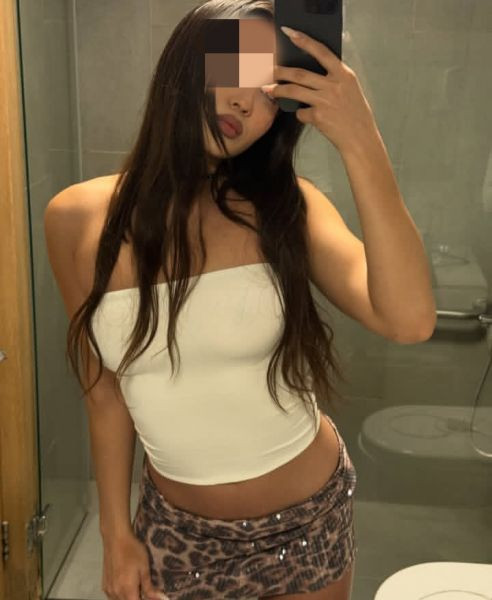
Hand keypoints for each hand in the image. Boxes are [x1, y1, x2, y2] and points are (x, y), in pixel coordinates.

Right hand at [102, 533, 166, 599]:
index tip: (152, 596)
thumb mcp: (144, 568)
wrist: (116, 538)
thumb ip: (150, 588)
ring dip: (129, 597)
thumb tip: (161, 599)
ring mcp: (108, 589)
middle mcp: (116, 593)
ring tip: (136, 585)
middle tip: (145, 588)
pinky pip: (113, 596)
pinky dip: (121, 595)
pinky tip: (126, 584)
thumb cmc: (133, 550)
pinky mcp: (104, 584)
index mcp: (127, 591)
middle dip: (138, 598)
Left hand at [263, 27, 378, 153]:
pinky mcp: (318, 116)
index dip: (304, 41)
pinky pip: (301, 112)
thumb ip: (334, 79)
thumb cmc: (355, 114)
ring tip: (269, 89)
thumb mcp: (350, 90)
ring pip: (294, 91)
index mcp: (344, 74)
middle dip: (281, 71)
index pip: (321, 52)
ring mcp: (325, 100)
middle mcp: (334, 85)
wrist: (360, 138)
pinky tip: (304, 115)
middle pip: (300, 73)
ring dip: (279, 90)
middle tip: (270, 69)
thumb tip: (311, 75)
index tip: (290, 34)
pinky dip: (300, 114)